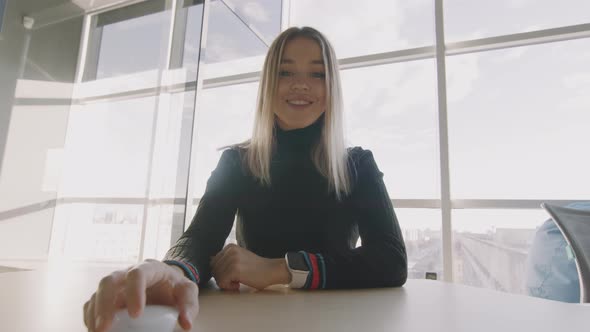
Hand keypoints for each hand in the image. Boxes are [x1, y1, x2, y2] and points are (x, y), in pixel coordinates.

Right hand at [83, 259, 198, 331]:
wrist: (166, 284)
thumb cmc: (175, 288)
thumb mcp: (187, 292)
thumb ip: (189, 305)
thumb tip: (186, 324)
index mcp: (149, 268)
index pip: (137, 275)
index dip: (134, 293)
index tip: (136, 315)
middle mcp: (127, 273)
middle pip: (109, 281)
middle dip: (105, 304)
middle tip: (106, 327)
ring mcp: (116, 285)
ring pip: (98, 292)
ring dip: (94, 313)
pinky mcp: (108, 297)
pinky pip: (92, 303)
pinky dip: (90, 317)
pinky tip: (94, 330)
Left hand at [211, 244, 290, 290]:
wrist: (272, 270)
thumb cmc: (256, 269)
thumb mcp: (239, 258)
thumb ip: (226, 259)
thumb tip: (210, 262)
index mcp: (229, 247)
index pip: (213, 263)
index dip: (222, 273)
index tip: (234, 275)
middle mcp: (229, 250)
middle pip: (214, 270)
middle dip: (223, 278)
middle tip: (236, 280)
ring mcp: (232, 259)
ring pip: (217, 277)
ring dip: (226, 284)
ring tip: (238, 282)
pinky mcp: (234, 269)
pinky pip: (222, 282)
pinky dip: (229, 287)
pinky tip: (239, 284)